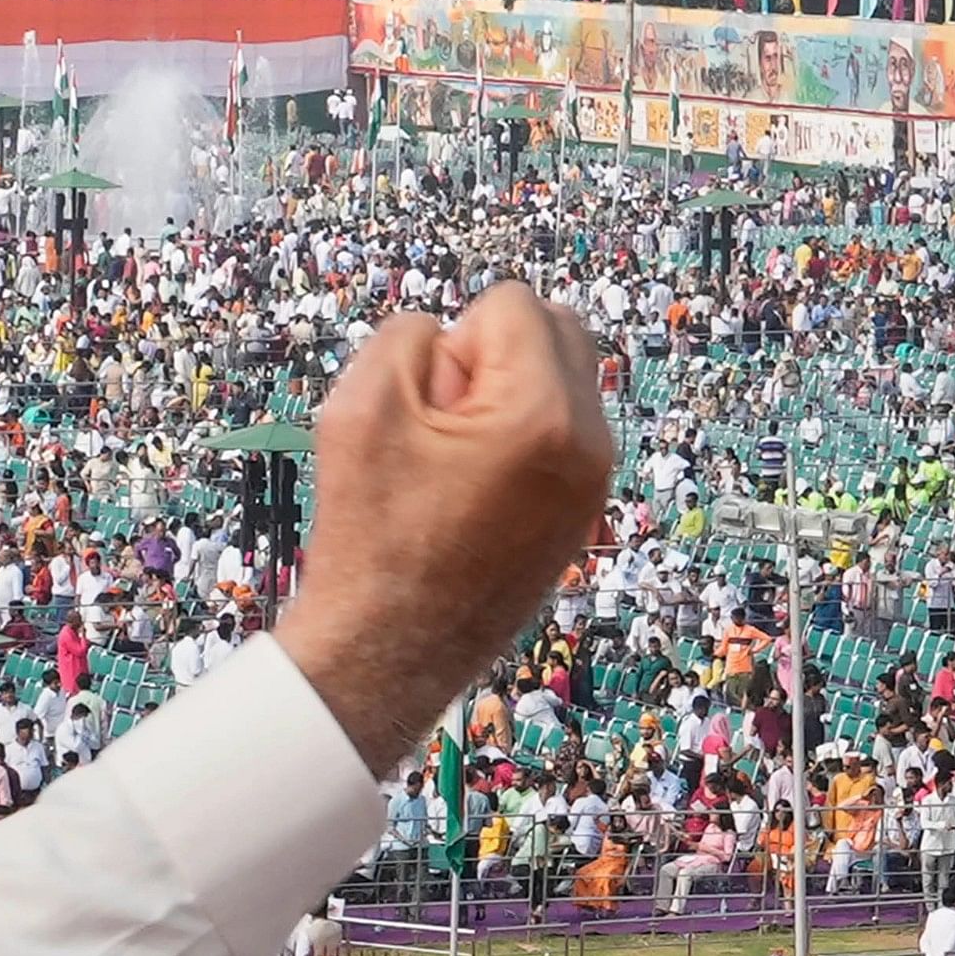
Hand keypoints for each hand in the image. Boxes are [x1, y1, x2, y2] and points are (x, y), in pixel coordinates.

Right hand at [277, 284, 613, 772]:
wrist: (390, 652)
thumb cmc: (373, 537)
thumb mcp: (361, 404)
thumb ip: (410, 336)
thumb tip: (457, 341)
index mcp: (543, 413)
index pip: (512, 303)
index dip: (454, 341)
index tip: (430, 407)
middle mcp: (589, 443)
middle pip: (557, 328)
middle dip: (495, 353)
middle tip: (444, 424)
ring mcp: (594, 482)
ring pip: (559, 378)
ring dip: (506, 394)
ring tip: (455, 463)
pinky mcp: (584, 510)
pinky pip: (560, 429)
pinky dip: (518, 437)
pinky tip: (472, 490)